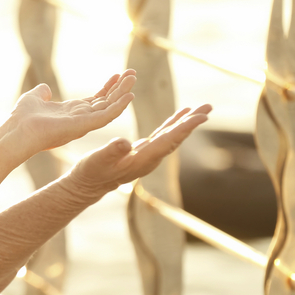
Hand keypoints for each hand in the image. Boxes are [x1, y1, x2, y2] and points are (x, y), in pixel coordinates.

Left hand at [6, 70, 136, 159]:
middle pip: (106, 102)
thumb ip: (41, 93)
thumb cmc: (22, 119)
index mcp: (71, 113)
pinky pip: (106, 116)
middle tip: (133, 73)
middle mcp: (80, 119)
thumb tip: (45, 87)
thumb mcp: (33, 98)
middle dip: (120, 88)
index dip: (107, 88)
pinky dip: (118, 106)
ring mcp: (83, 123)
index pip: (95, 100)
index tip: (117, 75)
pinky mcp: (84, 126)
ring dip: (123, 93)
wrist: (16, 132)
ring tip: (133, 77)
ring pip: (110, 107)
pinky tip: (129, 96)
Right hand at [69, 104, 211, 196]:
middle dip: (191, 122)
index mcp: (142, 160)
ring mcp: (147, 156)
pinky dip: (171, 125)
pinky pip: (162, 136)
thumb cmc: (91, 173)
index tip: (201, 117)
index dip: (185, 128)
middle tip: (208, 107)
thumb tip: (125, 142)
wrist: (87, 186)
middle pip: (175, 137)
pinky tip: (178, 117)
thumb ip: (112, 152)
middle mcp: (150, 158)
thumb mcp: (97, 160)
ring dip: (185, 122)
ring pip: (171, 136)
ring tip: (199, 109)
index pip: (168, 141)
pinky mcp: (141, 152)